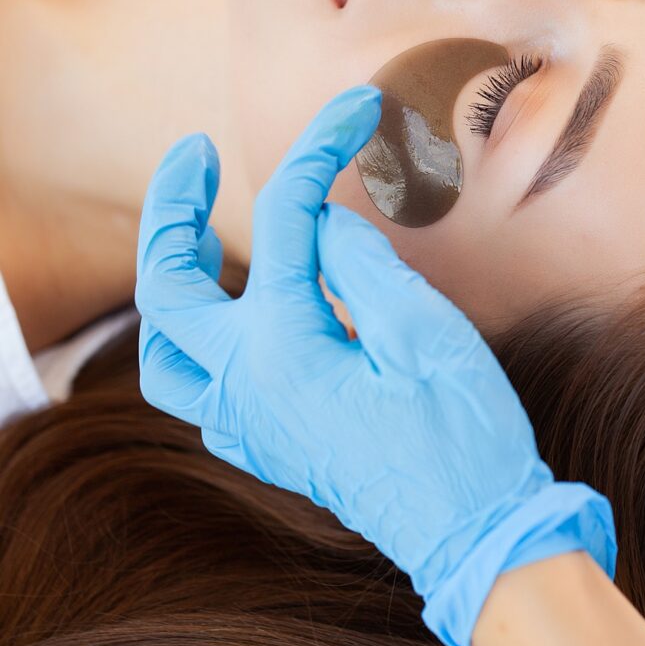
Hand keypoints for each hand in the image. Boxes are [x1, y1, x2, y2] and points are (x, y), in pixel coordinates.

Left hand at [134, 86, 616, 645]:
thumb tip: (324, 228)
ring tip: (196, 238)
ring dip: (169, 286)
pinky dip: (203, 342)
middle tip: (195, 153)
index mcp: (285, 351)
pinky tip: (241, 320)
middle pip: (168, 289)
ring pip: (166, 352)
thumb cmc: (462, 438)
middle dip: (172, 209)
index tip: (355, 108)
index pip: (285, 224)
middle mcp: (247, 389)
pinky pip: (203, 391)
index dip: (319, 152)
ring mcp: (252, 424)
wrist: (476, 537)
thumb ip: (363, 268)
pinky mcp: (273, 445)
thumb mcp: (426, 335)